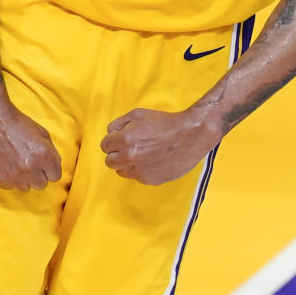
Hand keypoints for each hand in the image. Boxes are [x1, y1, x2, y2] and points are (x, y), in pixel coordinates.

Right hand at [0, 92, 61, 189]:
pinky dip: (8, 178)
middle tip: (29, 162)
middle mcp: (29, 168)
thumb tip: (55, 164)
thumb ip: (52, 151)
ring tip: (16, 162)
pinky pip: (9, 186)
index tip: (44, 164)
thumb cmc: (16, 122)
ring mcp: (12, 175)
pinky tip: (5, 164)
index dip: (50, 169)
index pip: (55, 176)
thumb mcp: (41, 132)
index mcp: (43, 155)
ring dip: (23, 178)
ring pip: (25, 187)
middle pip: (41, 184)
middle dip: (38, 175)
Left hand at [101, 107, 218, 184]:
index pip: (104, 146)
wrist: (191, 136)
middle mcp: (129, 158)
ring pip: (121, 171)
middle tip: (131, 146)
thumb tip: (110, 134)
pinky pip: (136, 177)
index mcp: (124, 140)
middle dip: (117, 153)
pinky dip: (141, 170)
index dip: (113, 140)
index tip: (123, 138)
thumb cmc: (165, 123)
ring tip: (143, 153)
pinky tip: (152, 160)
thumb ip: (118, 123)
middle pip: (109, 161)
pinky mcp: (150, 180)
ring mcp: (139, 171)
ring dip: (127, 163)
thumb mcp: (138, 114)